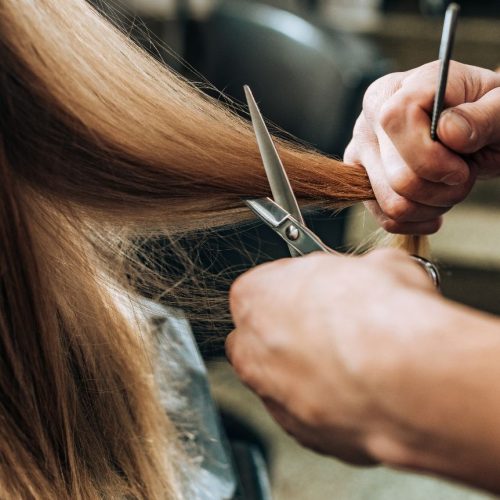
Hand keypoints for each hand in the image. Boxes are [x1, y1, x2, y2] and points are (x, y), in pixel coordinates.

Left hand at [226, 249, 440, 464]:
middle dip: (294, 329)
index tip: (324, 289)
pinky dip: (329, 403)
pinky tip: (362, 393)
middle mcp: (252, 348)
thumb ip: (357, 272)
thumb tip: (376, 274)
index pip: (266, 285)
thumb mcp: (378, 263)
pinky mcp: (301, 432)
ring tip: (356, 363)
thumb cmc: (380, 318)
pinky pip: (309, 412)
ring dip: (310, 369)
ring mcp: (272, 395)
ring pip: (284, 378)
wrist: (407, 381)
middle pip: (264, 334)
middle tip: (336, 325)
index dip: (300, 287)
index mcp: (255, 296)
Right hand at [344, 61, 499, 233]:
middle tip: (463, 176)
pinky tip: (434, 209)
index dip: (430, 155)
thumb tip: (449, 132)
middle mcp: (369, 119)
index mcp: (398, 90)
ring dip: (432, 206)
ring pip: (392, 204)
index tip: (461, 166)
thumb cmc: (485, 115)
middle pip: (398, 177)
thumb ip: (484, 115)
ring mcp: (360, 152)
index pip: (396, 120)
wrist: (469, 133)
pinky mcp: (360, 182)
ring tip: (449, 188)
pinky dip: (416, 221)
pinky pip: (386, 218)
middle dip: (442, 189)